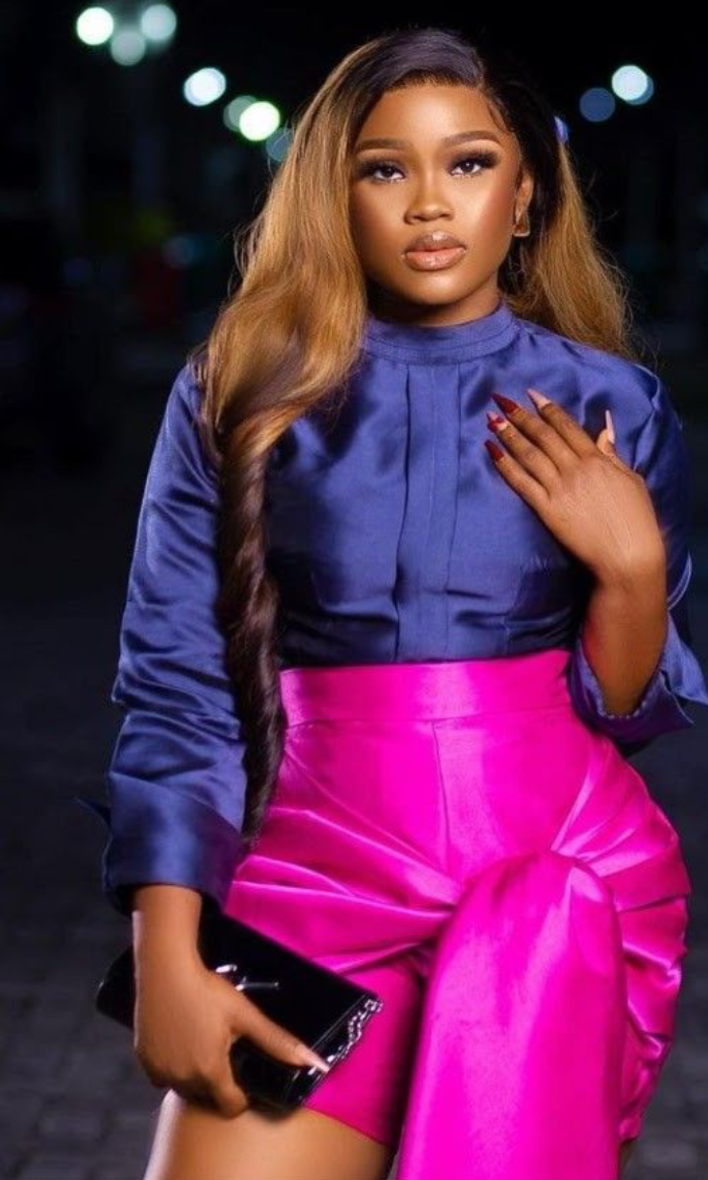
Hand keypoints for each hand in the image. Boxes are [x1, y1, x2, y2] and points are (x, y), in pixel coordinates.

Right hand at [133, 952, 331, 1116]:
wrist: (165, 970)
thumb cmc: (207, 991)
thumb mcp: (245, 1015)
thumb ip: (277, 1042)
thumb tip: (314, 1063)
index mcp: (210, 1073)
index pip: (231, 1106)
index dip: (241, 1095)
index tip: (242, 1075)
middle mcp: (182, 1080)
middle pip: (207, 1095)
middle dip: (217, 1081)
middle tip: (222, 1049)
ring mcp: (159, 1072)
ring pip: (183, 1086)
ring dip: (194, 1075)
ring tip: (201, 1042)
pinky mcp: (143, 1061)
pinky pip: (162, 1075)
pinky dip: (173, 1065)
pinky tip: (180, 1040)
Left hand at [484, 389, 665, 584]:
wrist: (627, 555)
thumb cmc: (636, 520)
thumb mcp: (631, 480)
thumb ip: (612, 455)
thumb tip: (604, 429)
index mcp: (596, 459)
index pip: (567, 427)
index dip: (548, 409)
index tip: (532, 394)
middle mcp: (575, 469)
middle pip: (543, 436)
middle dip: (521, 416)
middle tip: (501, 399)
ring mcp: (559, 488)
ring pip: (529, 454)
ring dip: (509, 434)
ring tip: (491, 419)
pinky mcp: (547, 509)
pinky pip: (521, 482)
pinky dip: (505, 465)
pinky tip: (492, 450)